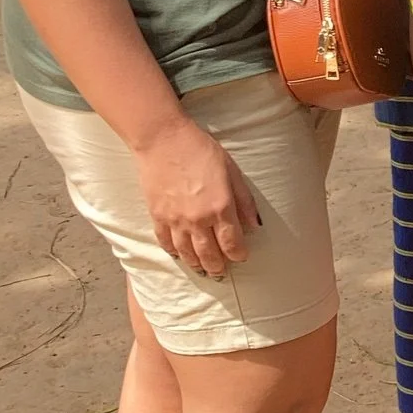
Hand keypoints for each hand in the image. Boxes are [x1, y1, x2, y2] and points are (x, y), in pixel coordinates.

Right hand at [133, 117, 259, 275]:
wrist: (163, 140)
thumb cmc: (201, 151)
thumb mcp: (232, 171)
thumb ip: (244, 200)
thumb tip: (255, 225)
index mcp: (221, 207)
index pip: (232, 243)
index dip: (238, 254)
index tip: (241, 257)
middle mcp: (198, 219)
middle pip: (209, 254)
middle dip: (218, 266)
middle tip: (222, 272)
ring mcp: (176, 220)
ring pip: (187, 253)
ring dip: (197, 264)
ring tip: (203, 269)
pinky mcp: (158, 216)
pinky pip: (166, 242)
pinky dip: (174, 252)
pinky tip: (179, 255)